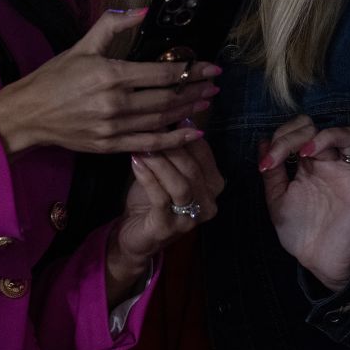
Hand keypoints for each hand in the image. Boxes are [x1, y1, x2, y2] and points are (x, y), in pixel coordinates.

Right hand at [0, 9, 221, 156]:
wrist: (29, 113)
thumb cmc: (55, 77)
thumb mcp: (83, 45)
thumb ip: (114, 25)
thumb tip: (143, 10)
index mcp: (111, 74)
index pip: (163, 71)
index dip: (192, 69)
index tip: (211, 68)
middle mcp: (115, 102)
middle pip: (168, 98)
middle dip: (196, 91)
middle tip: (214, 86)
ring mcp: (114, 127)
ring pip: (162, 120)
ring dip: (188, 111)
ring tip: (206, 102)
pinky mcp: (110, 145)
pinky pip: (149, 144)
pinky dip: (173, 140)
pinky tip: (191, 133)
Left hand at [106, 128, 224, 299]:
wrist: (136, 234)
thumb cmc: (152, 197)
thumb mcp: (166, 169)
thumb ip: (172, 149)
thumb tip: (169, 115)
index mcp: (214, 185)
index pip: (204, 153)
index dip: (186, 133)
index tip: (168, 115)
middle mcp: (209, 203)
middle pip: (192, 167)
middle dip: (171, 145)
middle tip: (151, 127)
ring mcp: (191, 219)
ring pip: (179, 183)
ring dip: (159, 160)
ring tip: (142, 144)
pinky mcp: (169, 228)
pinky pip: (160, 197)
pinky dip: (147, 176)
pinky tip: (135, 160)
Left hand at [258, 115, 349, 292]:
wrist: (318, 262)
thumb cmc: (300, 232)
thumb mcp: (277, 201)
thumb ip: (272, 174)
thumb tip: (264, 142)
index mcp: (307, 164)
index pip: (298, 134)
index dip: (280, 140)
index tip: (266, 163)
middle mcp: (329, 164)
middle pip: (320, 129)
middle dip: (296, 135)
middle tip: (281, 154)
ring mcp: (348, 175)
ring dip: (329, 135)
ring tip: (308, 150)